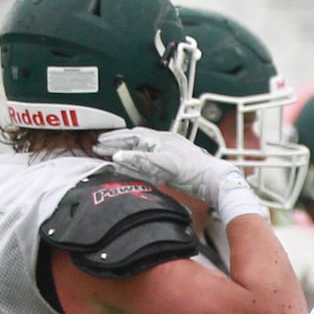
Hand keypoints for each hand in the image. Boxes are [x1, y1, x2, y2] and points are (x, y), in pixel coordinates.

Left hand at [94, 127, 251, 210]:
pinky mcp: (170, 162)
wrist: (216, 179)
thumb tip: (139, 166)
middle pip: (135, 136)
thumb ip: (156, 165)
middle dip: (114, 139)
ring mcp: (168, 150)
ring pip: (138, 145)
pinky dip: (133, 158)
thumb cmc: (198, 175)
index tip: (105, 140)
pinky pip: (147, 159)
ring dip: (119, 146)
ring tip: (101, 149)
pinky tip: (120, 158)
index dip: (120, 136)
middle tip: (97, 143)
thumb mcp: (173, 167)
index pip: (139, 135)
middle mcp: (165, 141)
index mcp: (166, 140)